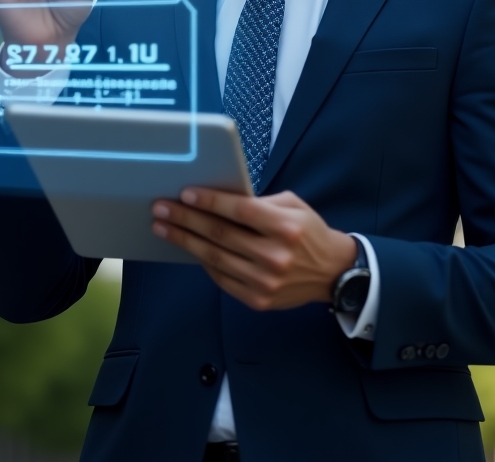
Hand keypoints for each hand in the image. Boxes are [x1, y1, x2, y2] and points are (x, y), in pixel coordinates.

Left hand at [151, 188, 357, 310]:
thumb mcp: (293, 206)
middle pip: (220, 234)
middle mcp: (274, 255)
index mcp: (285, 227)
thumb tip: (219, 199)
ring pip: (215, 258)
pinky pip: (222, 279)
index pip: (240, 211)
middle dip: (186, 219)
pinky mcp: (258, 300)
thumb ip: (260, 203)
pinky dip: (203, 263)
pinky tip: (188, 248)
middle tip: (161, 208)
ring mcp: (265, 281)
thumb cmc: (309, 232)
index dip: (210, 202)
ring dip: (185, 241)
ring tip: (164, 227)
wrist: (333, 273)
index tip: (185, 194)